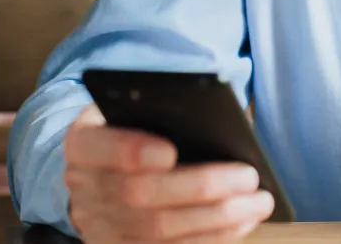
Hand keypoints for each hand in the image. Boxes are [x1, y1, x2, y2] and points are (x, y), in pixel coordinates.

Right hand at [64, 105, 274, 242]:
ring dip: (216, 219)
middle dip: (200, 187)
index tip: (170, 151)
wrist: (106, 169)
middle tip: (248, 176)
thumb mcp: (138, 109)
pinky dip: (210, 238)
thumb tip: (218, 125)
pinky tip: (241, 223)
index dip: (130, 152)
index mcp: (82, 142)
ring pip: (156, 230)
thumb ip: (164, 112)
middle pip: (137, 195)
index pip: (96, 147)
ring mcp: (99, 226)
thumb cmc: (135, 129)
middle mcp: (83, 187)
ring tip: (258, 202)